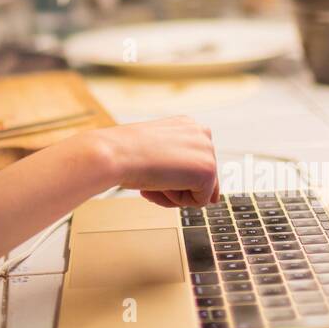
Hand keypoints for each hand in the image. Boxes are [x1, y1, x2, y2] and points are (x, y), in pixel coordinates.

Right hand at [97, 115, 219, 207]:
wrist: (116, 153)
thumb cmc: (127, 152)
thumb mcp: (157, 153)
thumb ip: (182, 168)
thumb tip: (212, 197)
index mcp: (188, 125)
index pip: (194, 163)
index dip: (174, 178)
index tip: (154, 174)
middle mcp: (202, 134)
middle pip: (198, 178)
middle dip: (174, 186)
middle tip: (150, 180)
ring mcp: (207, 151)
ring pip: (198, 190)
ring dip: (174, 193)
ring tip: (153, 182)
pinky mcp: (208, 171)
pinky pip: (199, 202)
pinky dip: (177, 200)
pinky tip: (161, 185)